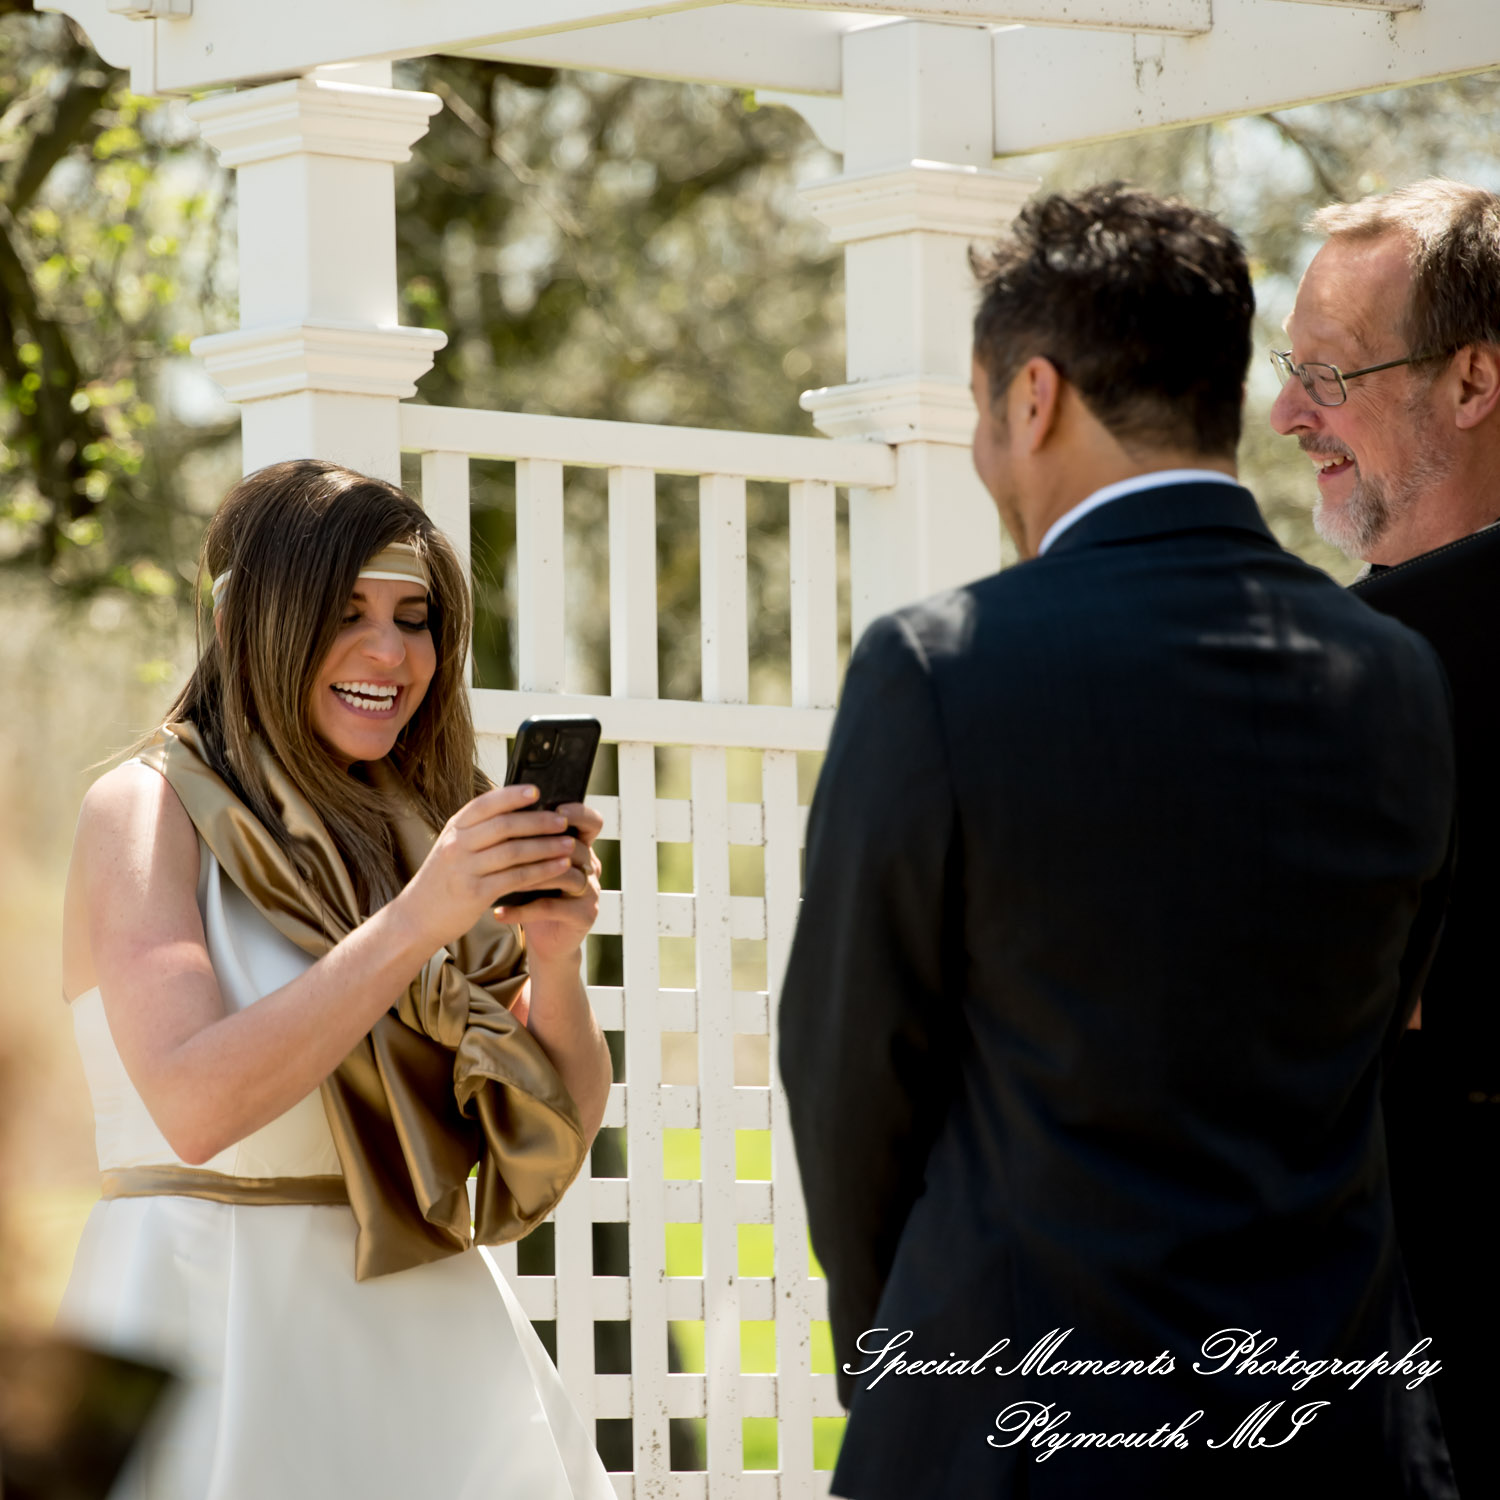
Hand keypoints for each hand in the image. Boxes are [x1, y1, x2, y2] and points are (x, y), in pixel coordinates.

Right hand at [397, 784, 581, 950]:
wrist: (416, 918)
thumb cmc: (443, 880)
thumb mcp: (452, 848)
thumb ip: (478, 831)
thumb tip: (517, 810)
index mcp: (454, 829)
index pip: (485, 804)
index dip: (512, 796)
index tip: (537, 791)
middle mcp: (457, 845)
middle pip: (504, 826)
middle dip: (538, 821)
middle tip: (563, 821)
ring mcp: (465, 869)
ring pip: (514, 851)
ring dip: (546, 847)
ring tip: (569, 844)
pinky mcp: (475, 893)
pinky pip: (515, 878)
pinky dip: (541, 871)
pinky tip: (558, 868)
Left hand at [496, 800, 602, 966]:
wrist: (545, 940)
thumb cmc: (534, 894)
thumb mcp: (531, 864)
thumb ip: (526, 841)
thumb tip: (499, 811)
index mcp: (580, 846)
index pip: (591, 822)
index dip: (578, 813)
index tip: (554, 808)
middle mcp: (591, 866)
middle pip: (574, 846)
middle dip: (542, 843)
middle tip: (509, 842)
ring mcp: (591, 891)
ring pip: (565, 875)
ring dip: (531, 875)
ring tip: (499, 877)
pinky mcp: (584, 915)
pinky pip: (553, 908)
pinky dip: (523, 910)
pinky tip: (499, 912)